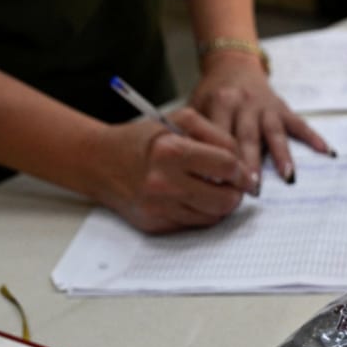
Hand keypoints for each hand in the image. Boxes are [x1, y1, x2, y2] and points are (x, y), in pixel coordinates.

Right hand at [92, 107, 254, 233]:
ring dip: (219, 205)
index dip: (243, 172)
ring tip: (211, 190)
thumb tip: (242, 165)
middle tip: (233, 186)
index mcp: (170, 151)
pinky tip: (192, 198)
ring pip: (212, 216)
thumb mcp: (179, 121)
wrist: (100, 162)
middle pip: (224, 199)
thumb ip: (216, 136)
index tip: (246, 175)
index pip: (226, 166)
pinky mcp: (155, 224)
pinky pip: (194, 224)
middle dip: (235, 193)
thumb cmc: (143, 140)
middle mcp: (164, 182)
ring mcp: (159, 207)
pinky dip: (200, 213)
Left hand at [190, 51, 331, 186]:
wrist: (232, 65)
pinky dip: (313, 137)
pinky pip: (299, 124)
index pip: (221, 135)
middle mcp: (244, 103)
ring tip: (288, 176)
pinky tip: (326, 152)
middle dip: (251, 163)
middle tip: (253, 187)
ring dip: (281, 154)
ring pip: (273, 132)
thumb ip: (195, 133)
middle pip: (247, 137)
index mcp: (220, 102)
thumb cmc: (212, 94)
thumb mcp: (196, 106)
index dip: (222, 159)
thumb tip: (195, 169)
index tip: (221, 184)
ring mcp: (266, 106)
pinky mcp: (283, 108)